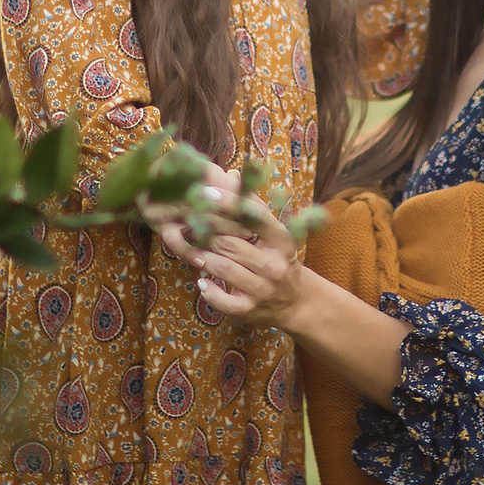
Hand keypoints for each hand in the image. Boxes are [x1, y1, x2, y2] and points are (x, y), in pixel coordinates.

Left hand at [158, 187, 308, 330]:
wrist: (297, 302)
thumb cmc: (278, 259)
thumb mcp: (274, 234)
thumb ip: (253, 209)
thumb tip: (232, 174)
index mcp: (281, 240)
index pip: (252, 216)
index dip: (227, 203)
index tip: (203, 193)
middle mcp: (274, 264)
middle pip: (229, 243)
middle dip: (205, 233)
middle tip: (187, 225)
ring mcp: (262, 289)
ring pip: (221, 267)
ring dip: (202, 258)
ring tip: (194, 251)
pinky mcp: (249, 309)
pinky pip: (220, 299)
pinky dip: (208, 290)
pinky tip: (202, 281)